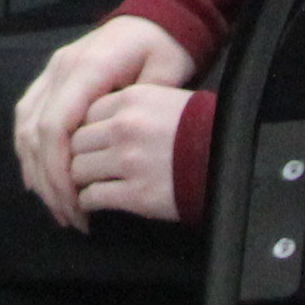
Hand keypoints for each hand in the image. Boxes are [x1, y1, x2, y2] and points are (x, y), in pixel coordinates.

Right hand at [11, 14, 192, 229]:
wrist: (156, 16)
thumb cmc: (164, 47)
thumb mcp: (165, 72)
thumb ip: (140, 105)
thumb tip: (116, 143)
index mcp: (87, 68)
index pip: (56, 127)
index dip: (59, 172)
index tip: (76, 206)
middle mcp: (60, 68)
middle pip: (35, 133)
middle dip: (48, 181)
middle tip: (69, 217)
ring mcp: (51, 71)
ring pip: (25, 127)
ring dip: (35, 170)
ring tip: (56, 206)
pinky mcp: (50, 78)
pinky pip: (27, 117)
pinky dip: (29, 151)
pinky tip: (40, 179)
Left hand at [65, 84, 193, 227]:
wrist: (228, 161)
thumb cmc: (203, 130)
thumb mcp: (167, 100)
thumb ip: (132, 106)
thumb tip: (102, 120)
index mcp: (131, 100)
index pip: (85, 113)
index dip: (84, 131)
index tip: (87, 143)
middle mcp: (124, 128)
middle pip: (77, 142)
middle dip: (77, 157)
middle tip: (82, 169)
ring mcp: (127, 161)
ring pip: (78, 170)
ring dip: (79, 181)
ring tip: (85, 187)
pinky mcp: (134, 194)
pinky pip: (92, 197)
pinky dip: (87, 202)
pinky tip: (93, 204)